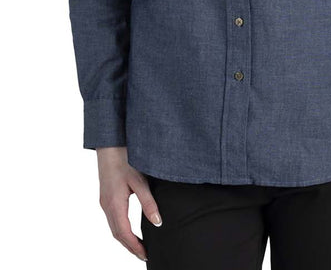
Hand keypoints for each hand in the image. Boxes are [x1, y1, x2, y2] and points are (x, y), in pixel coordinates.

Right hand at [97, 146, 162, 261]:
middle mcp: (106, 205)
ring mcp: (104, 201)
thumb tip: (157, 221)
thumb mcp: (139, 181)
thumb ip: (148, 202)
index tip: (145, 255)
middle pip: (117, 234)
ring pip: (114, 227)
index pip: (124, 233)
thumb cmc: (125, 159)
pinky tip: (129, 230)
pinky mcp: (106, 197)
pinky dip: (121, 229)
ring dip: (125, 239)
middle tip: (144, 255)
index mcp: (114, 203)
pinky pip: (112, 219)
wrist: (110, 143)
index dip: (134, 247)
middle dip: (130, 247)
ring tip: (139, 247)